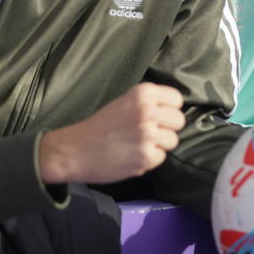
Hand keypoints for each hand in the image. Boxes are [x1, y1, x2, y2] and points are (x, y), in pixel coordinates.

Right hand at [38, 83, 185, 184]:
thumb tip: (171, 110)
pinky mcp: (146, 156)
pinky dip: (149, 159)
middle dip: (167, 128)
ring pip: (173, 140)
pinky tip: (132, 156)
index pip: (177, 100)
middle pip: (179, 121)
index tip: (159, 116)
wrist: (74, 150)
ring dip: (159, 145)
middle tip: (149, 133)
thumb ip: (148, 103)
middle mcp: (147, 111)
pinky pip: (161, 157)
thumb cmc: (99, 127)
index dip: (169, 110)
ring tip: (138, 144)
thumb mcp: (124, 102)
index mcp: (143, 94)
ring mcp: (148, 134)